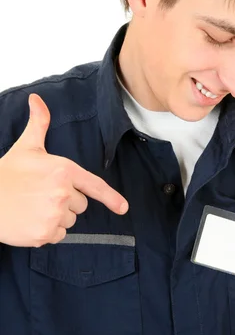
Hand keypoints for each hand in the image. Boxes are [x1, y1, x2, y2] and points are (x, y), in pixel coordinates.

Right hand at [0, 93, 128, 246]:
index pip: (94, 186)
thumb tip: (36, 98)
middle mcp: (63, 193)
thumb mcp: (26, 147)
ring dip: (57, 217)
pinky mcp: (45, 234)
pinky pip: (58, 236)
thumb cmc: (7, 173)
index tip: (123, 208)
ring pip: (69, 221)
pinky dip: (47, 232)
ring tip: (34, 207)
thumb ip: (39, 124)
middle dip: (67, 202)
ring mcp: (54, 215)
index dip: (111, 198)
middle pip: (81, 205)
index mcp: (64, 171)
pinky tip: (31, 221)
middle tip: (42, 194)